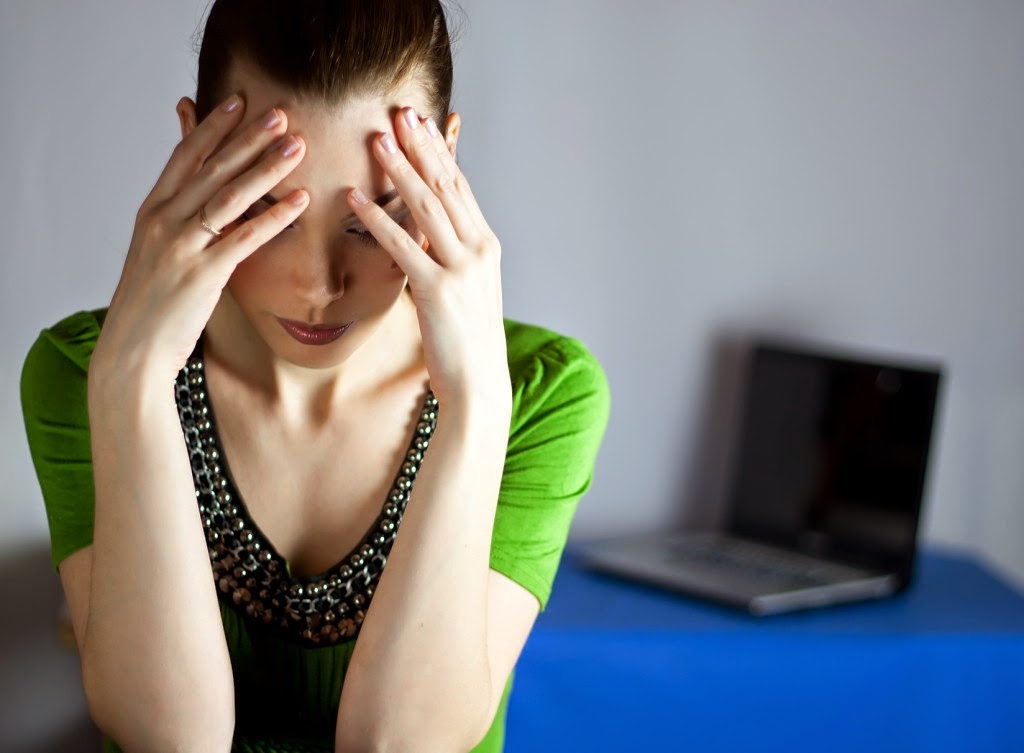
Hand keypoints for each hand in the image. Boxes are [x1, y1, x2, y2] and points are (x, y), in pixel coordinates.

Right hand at [91, 95, 308, 388]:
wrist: (132, 349)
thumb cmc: (151, 304)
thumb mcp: (157, 252)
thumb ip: (178, 221)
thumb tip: (199, 201)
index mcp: (153, 211)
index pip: (186, 157)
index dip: (213, 127)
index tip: (238, 101)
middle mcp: (164, 220)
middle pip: (212, 169)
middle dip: (248, 137)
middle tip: (280, 113)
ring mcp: (182, 246)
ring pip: (230, 196)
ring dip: (266, 167)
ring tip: (297, 146)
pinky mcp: (202, 273)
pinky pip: (245, 238)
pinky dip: (275, 217)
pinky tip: (301, 201)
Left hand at [346, 108, 508, 413]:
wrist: (479, 383)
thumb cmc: (467, 341)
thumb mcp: (466, 289)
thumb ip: (448, 255)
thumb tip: (424, 234)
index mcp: (486, 246)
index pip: (460, 187)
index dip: (438, 152)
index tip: (419, 124)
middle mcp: (479, 250)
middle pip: (446, 186)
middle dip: (420, 147)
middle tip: (398, 113)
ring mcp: (461, 269)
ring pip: (428, 207)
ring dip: (399, 170)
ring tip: (376, 140)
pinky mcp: (437, 290)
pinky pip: (402, 246)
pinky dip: (377, 218)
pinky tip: (355, 198)